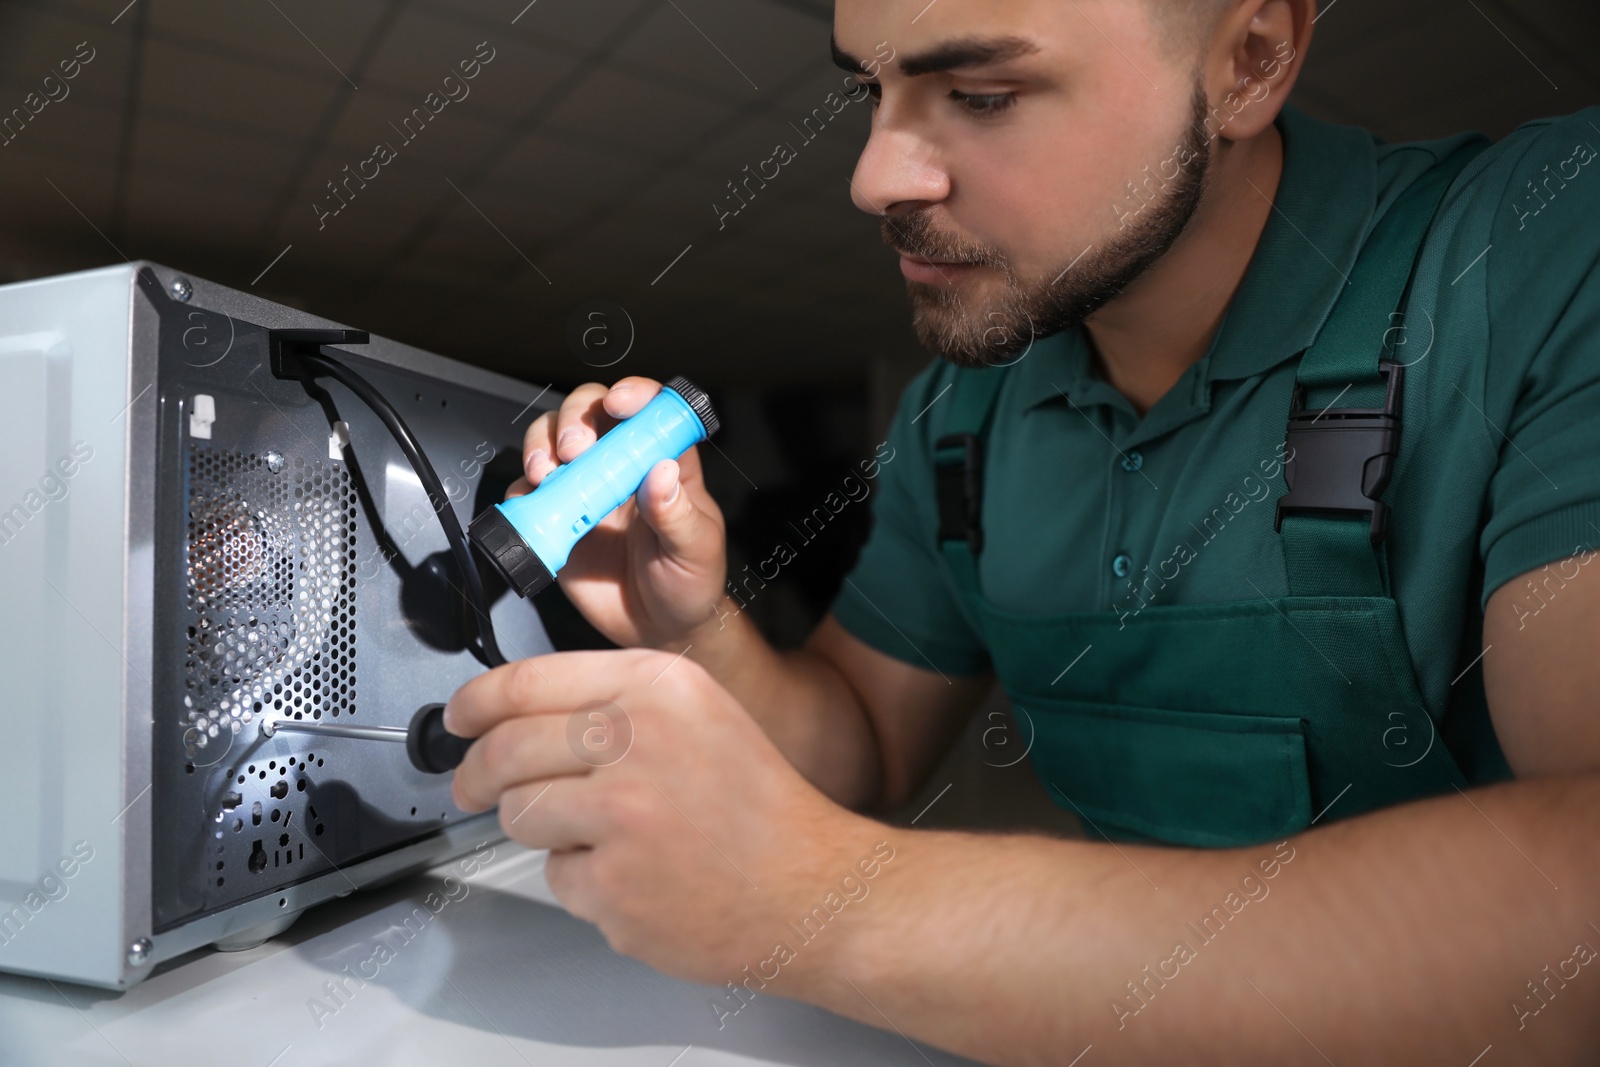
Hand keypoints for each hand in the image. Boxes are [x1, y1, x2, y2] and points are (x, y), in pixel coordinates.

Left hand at [443, 649, 891, 984]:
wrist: (810, 889)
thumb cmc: (756, 805)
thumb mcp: (699, 711)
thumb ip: (615, 701)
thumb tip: (514, 713)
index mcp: (657, 685)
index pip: (527, 682)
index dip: (476, 703)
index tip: (459, 718)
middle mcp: (636, 740)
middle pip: (506, 750)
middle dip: (477, 774)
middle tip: (474, 787)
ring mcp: (622, 816)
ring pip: (520, 815)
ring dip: (541, 828)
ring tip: (601, 835)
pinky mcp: (614, 885)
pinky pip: (557, 876)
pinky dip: (584, 881)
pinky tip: (635, 875)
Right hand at [507, 377, 726, 649]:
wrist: (657, 630)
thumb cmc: (689, 584)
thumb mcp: (696, 551)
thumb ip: (678, 514)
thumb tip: (661, 474)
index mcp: (665, 461)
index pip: (650, 409)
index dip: (634, 394)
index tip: (619, 402)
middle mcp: (621, 465)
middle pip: (591, 411)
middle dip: (575, 418)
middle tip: (575, 450)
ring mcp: (584, 488)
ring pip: (553, 438)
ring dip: (542, 445)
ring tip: (547, 474)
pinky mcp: (556, 517)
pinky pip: (527, 491)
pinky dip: (522, 491)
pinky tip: (536, 506)